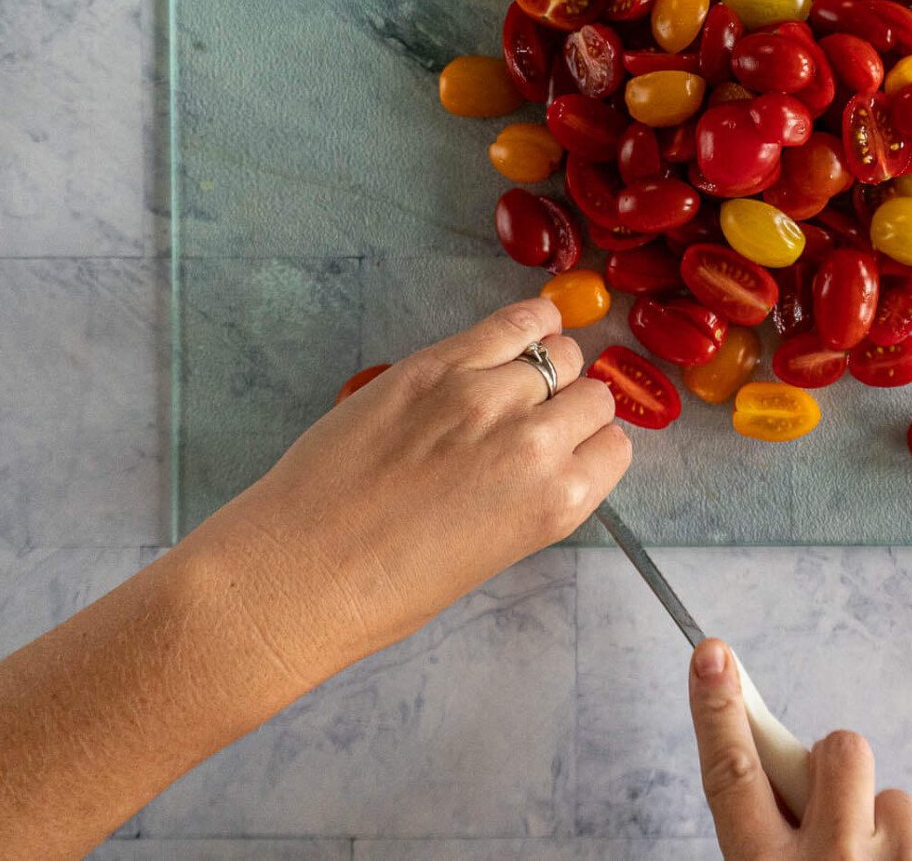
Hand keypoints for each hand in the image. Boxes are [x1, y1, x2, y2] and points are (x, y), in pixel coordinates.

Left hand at [178, 297, 630, 687]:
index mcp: (557, 503)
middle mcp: (533, 443)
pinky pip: (510, 323)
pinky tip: (524, 329)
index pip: (613, 445)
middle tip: (536, 420)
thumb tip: (543, 451)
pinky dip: (527, 323)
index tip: (570, 447)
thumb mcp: (490, 552)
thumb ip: (532, 496)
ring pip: (557, 353)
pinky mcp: (436, 364)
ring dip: (546, 367)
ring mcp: (483, 395)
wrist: (298, 572)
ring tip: (514, 384)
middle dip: (572, 406)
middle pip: (592, 395)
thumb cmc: (387, 588)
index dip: (590, 445)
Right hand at [689, 638, 911, 859]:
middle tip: (838, 810)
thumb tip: (790, 786)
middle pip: (837, 751)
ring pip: (893, 798)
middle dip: (838, 765)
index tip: (712, 656)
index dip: (719, 710)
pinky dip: (911, 858)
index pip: (732, 772)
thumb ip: (772, 837)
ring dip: (883, 828)